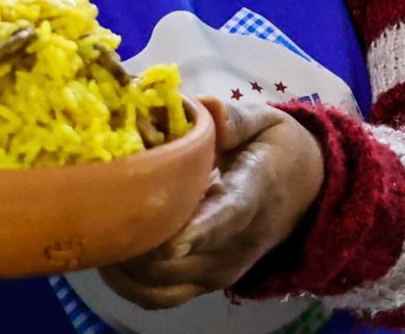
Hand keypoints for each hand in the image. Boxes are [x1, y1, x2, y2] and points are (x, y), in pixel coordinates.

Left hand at [97, 97, 323, 309]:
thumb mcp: (266, 120)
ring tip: (97, 228)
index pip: (226, 218)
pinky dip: (128, 283)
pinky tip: (110, 252)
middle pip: (177, 260)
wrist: (307, 191)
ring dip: (124, 264)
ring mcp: (221, 270)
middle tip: (97, 207)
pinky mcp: (207, 283)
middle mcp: (238, 243)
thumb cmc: (276, 149)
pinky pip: (159, 297)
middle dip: (134, 240)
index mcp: (255, 194)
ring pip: (160, 285)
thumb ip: (234, 118)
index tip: (166, 238)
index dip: (195, 231)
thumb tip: (203, 107)